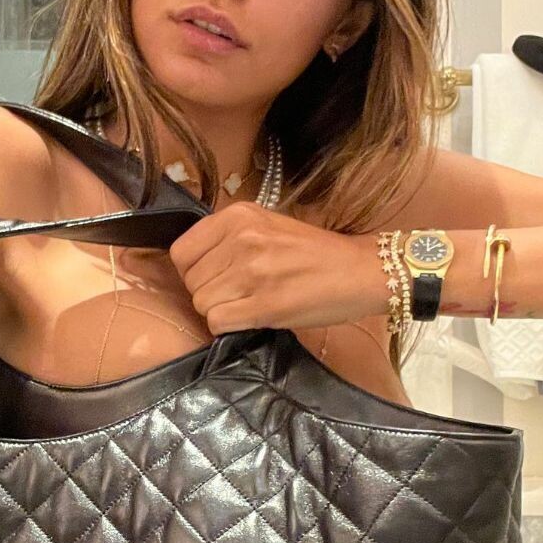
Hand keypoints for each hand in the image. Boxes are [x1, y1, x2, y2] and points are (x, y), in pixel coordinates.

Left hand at [167, 201, 385, 334]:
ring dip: (220, 311)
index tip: (213, 278)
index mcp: (238, 215)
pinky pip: (218, 322)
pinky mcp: (264, 304)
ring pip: (201, 303)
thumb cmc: (315, 252)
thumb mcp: (267, 226)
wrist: (360, 271)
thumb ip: (228, 238)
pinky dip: (229, 327)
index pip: (181, 252)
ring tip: (248, 304)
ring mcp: (252, 271)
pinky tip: (251, 318)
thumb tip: (192, 265)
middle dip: (208, 293)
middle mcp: (241, 239)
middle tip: (237, 294)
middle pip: (190, 281)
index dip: (192, 272)